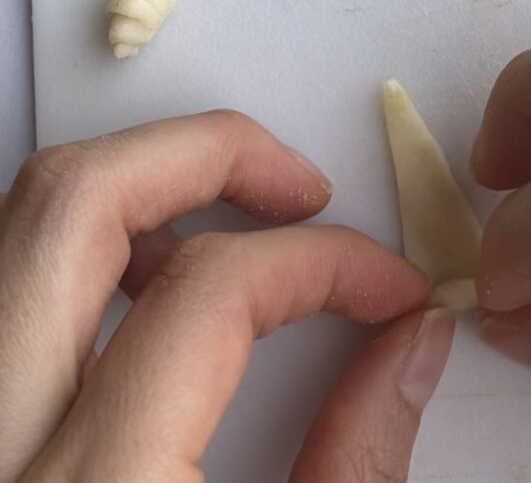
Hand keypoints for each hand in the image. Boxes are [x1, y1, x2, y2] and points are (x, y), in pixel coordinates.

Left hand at [0, 111, 453, 482]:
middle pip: (77, 200)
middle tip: (296, 187)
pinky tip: (152, 286)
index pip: (210, 293)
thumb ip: (353, 463)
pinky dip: (90, 249)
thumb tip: (412, 341)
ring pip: (28, 220)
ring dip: (142, 187)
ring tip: (230, 223)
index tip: (384, 284)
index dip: (322, 263)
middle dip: (210, 156)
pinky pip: (9, 276)